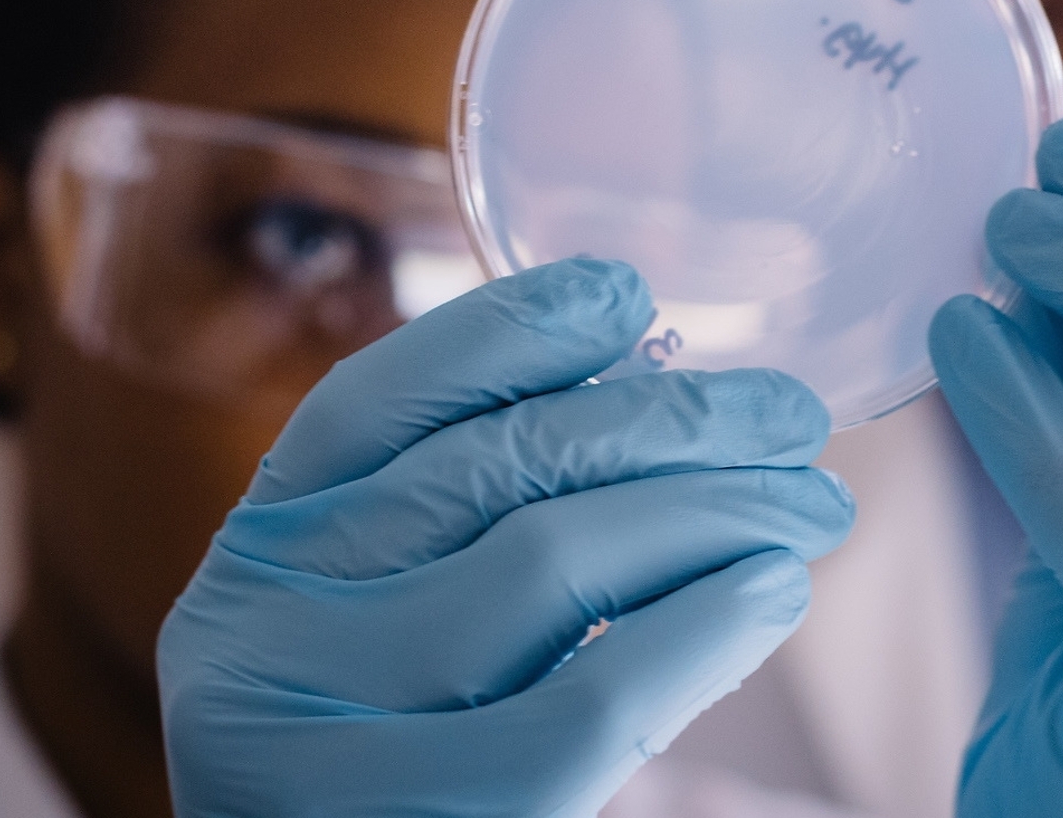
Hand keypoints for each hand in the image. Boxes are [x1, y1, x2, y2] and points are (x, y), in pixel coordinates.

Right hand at [159, 258, 854, 817]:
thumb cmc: (394, 783)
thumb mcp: (373, 647)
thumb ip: (456, 539)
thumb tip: (648, 402)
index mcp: (252, 570)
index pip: (366, 407)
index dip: (502, 333)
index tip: (624, 293)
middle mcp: (265, 639)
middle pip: (484, 471)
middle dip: (662, 419)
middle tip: (788, 414)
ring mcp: (329, 741)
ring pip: (549, 562)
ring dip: (710, 508)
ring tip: (811, 505)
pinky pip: (591, 704)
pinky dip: (698, 630)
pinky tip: (770, 592)